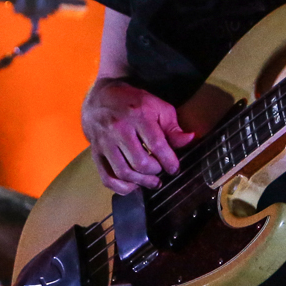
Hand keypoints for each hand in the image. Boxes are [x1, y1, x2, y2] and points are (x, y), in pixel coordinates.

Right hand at [81, 79, 194, 194]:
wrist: (100, 98)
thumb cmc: (133, 103)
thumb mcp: (157, 107)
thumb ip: (173, 126)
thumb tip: (189, 139)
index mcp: (138, 115)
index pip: (156, 145)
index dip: (169, 161)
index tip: (174, 168)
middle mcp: (119, 129)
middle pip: (140, 162)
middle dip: (155, 171)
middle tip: (161, 170)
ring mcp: (105, 142)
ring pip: (124, 172)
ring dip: (142, 182)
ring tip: (152, 181)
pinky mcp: (96, 153)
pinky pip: (107, 178)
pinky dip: (121, 187)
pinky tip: (133, 185)